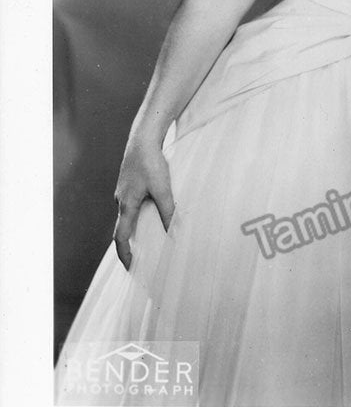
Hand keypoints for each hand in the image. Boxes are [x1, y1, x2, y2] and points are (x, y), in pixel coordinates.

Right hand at [113, 139, 174, 270]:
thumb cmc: (151, 163)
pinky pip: (130, 203)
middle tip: (138, 257)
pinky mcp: (128, 182)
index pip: (120, 237)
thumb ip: (168, 211)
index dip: (124, 254)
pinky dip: (137, 213)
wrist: (142, 139)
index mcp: (126, 205)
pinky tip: (149, 211)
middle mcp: (120, 200)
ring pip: (126, 214)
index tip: (129, 267)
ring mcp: (122, 190)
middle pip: (122, 228)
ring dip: (134, 227)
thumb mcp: (162, 189)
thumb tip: (173, 232)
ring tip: (147, 236)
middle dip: (128, 244)